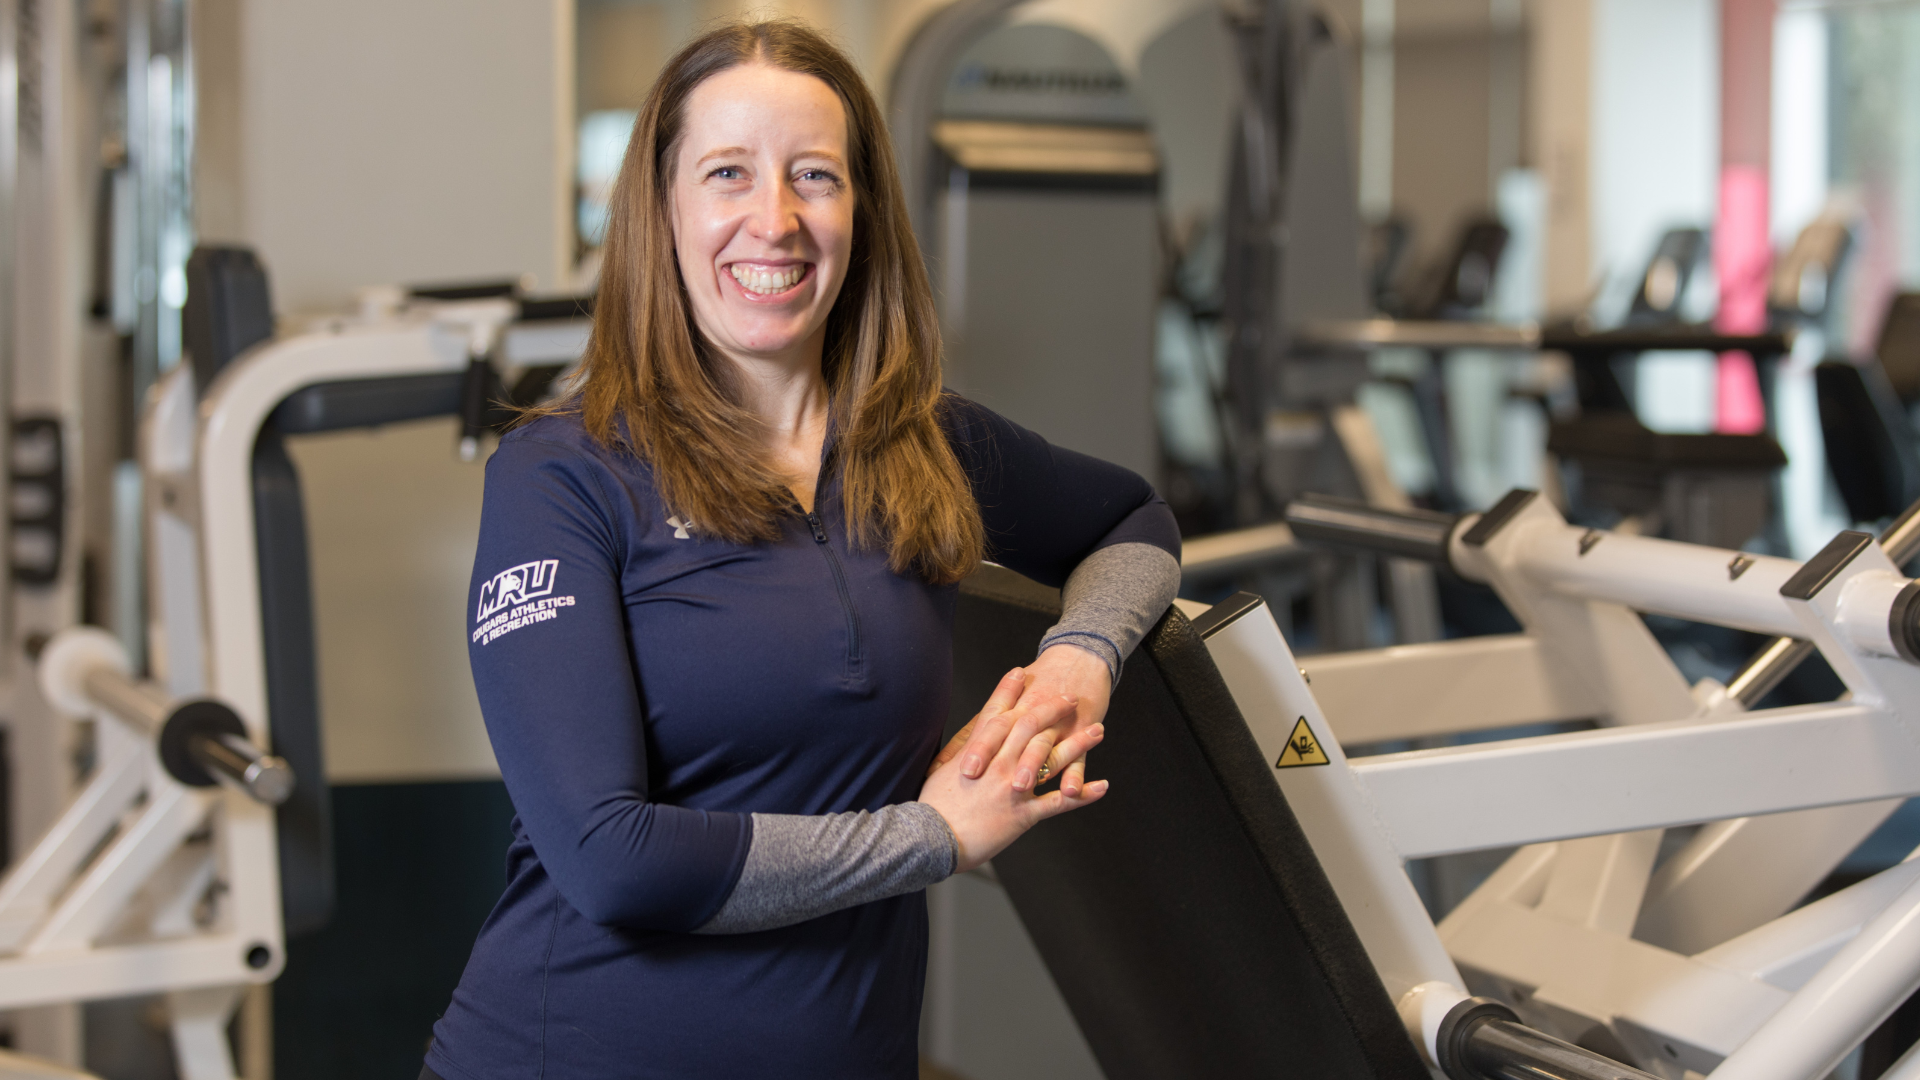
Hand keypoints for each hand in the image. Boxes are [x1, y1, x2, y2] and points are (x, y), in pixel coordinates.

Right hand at [919, 672, 1108, 872]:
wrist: (929, 839)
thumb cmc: (931, 808)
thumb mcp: (938, 774)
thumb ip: (954, 759)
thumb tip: (957, 752)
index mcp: (976, 752)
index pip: (997, 712)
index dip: (1009, 690)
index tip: (1022, 673)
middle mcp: (997, 763)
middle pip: (1031, 725)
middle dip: (1053, 708)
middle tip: (1070, 697)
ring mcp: (1012, 786)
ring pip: (1052, 756)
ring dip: (1078, 742)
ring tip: (1097, 729)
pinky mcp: (1023, 813)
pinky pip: (1059, 802)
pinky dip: (1082, 793)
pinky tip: (1102, 786)